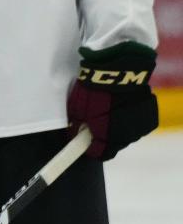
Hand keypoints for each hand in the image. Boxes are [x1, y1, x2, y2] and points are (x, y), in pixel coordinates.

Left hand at [66, 42, 158, 160]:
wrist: (119, 69)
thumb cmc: (94, 88)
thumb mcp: (77, 107)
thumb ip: (77, 125)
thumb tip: (75, 135)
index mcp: (106, 135)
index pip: (99, 153)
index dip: (90, 149)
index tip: (84, 143)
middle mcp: (126, 135)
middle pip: (113, 145)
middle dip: (103, 137)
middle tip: (94, 123)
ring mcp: (139, 128)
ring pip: (125, 136)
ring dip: (116, 129)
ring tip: (109, 112)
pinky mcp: (148, 118)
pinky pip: (135, 125)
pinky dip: (128, 120)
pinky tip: (121, 107)